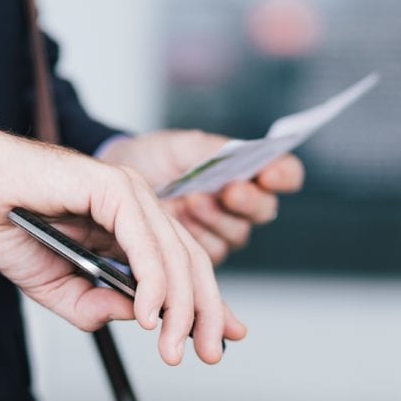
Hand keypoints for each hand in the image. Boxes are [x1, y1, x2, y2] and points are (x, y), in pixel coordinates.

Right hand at [0, 122, 245, 364]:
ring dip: (177, 304)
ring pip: (173, 253)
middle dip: (204, 311)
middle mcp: (138, 207)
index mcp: (130, 228)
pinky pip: (142, 240)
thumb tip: (129, 317)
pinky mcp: (112, 187)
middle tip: (206, 352)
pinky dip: (151, 278)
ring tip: (171, 343)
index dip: (208, 302)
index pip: (183, 266)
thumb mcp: (54, 286)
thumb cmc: (10, 225)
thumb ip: (90, 306)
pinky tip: (147, 310)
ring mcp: (129, 193)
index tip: (223, 337)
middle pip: (190, 261)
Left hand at [99, 131, 304, 263]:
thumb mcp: (180, 146)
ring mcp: (221, 229)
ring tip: (190, 200)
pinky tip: (180, 221)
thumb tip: (239, 151)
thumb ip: (212, 150)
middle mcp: (239, 203)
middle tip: (229, 190)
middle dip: (247, 200)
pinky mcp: (200, 255)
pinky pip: (210, 255)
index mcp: (245, 170)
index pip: (283, 173)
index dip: (283, 175)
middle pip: (264, 208)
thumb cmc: (153, 159)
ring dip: (216, 218)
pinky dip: (196, 238)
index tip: (269, 173)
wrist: (116, 182)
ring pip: (236, 233)